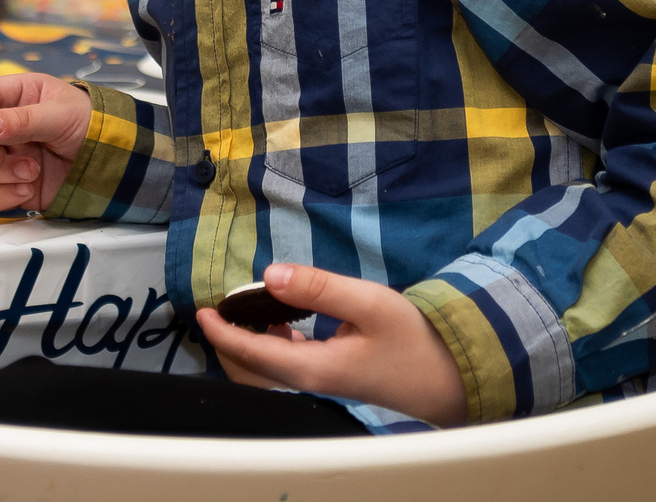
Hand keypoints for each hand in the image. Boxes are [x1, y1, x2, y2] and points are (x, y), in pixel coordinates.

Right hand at [0, 71, 92, 211]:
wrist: (115, 162)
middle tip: (1, 160)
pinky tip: (28, 189)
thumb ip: (21, 121)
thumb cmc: (92, 124)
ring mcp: (11, 157)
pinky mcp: (15, 185)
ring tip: (33, 172)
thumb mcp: (59, 115)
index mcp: (20, 96)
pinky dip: (6, 195)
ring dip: (1, 175)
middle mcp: (9, 127)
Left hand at [194, 262, 467, 426]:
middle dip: (229, 342)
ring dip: (249, 342)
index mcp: (313, 369)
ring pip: (268, 369)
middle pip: (252, 370)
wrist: (452, 377)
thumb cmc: (416, 341)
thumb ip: (319, 288)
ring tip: (247, 307)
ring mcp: (323, 382)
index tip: (202, 311)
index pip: (252, 354)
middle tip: (220, 307)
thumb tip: (272, 274)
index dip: (222, 333)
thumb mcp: (368, 304)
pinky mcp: (335, 376)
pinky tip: (284, 320)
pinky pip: (288, 364)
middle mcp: (311, 381)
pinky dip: (272, 343)